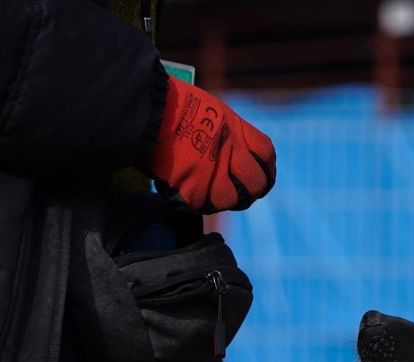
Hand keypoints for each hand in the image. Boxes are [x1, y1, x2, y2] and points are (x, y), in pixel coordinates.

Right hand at [149, 76, 275, 212]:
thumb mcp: (212, 111)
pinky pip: (200, 204)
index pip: (267, 155)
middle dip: (248, 191)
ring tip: (204, 189)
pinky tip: (183, 188)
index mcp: (237, 130)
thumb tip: (236, 154)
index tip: (260, 176)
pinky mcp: (193, 192)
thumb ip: (228, 135)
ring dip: (219, 198)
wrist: (146, 110)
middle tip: (235, 191)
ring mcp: (214, 175)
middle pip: (255, 185)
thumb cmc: (172, 104)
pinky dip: (193, 200)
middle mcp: (232, 153)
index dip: (266, 169)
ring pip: (230, 200)